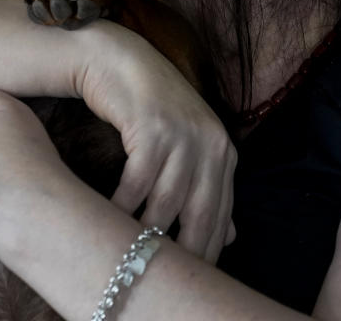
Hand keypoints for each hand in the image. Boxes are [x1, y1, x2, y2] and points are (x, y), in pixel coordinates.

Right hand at [79, 24, 237, 262]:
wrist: (118, 60)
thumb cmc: (150, 107)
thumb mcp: (187, 144)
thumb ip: (208, 187)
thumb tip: (231, 237)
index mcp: (224, 154)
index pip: (221, 218)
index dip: (205, 253)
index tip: (188, 280)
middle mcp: (212, 145)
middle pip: (199, 216)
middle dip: (181, 254)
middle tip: (155, 278)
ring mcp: (185, 135)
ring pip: (166, 204)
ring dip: (145, 233)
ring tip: (129, 258)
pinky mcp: (154, 128)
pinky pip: (137, 183)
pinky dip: (122, 206)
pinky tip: (108, 219)